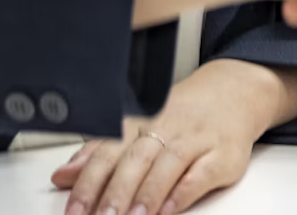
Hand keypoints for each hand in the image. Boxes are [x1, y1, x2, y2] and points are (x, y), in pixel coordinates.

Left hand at [52, 60, 274, 214]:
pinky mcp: (222, 156)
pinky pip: (201, 174)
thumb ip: (100, 153)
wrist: (233, 93)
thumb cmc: (181, 115)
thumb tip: (63, 176)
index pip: (108, 152)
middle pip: (134, 160)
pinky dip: (184, 191)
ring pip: (166, 166)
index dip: (88, 180)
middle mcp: (165, 129)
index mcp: (139, 123)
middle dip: (114, 192)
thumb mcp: (137, 127)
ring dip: (146, 194)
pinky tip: (169, 209)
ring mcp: (194, 141)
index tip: (74, 208)